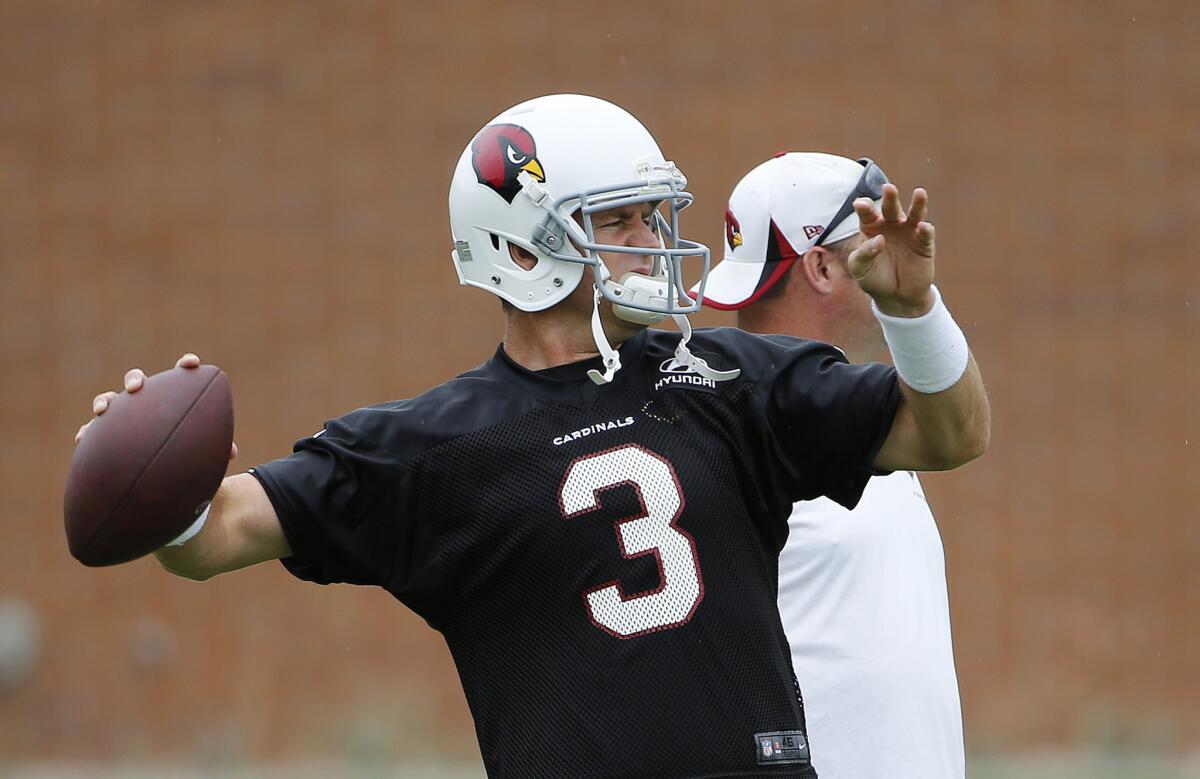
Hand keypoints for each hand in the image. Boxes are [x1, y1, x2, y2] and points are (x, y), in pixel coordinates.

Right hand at [74, 353, 238, 459]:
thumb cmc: (186, 454)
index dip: (185, 365)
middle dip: (134, 379)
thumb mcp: (200, 453)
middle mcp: (145, 403)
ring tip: (103, 409)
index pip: (179, 377)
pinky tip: (81, 439)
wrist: (161, 471)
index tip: (192, 363)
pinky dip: (86, 432)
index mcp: (171, 401)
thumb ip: (213, 448)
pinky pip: (92, 431)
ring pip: (111, 401)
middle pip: (136, 381)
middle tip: (137, 387)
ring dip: (105, 401)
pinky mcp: (106, 436)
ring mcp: (123, 417)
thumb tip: (230, 452)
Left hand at [846, 184, 935, 317]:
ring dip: (918, 204)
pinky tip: (923, 226)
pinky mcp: (924, 244)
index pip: (867, 213)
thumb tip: (879, 240)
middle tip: (888, 188)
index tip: (860, 204)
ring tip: (919, 193)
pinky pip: (926, 234)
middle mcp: (891, 225)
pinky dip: (926, 230)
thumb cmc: (874, 278)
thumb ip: (864, 254)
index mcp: (871, 227)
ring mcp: (909, 232)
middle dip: (890, 198)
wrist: (895, 297)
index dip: (864, 207)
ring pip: (914, 214)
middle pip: (890, 208)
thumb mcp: (861, 270)